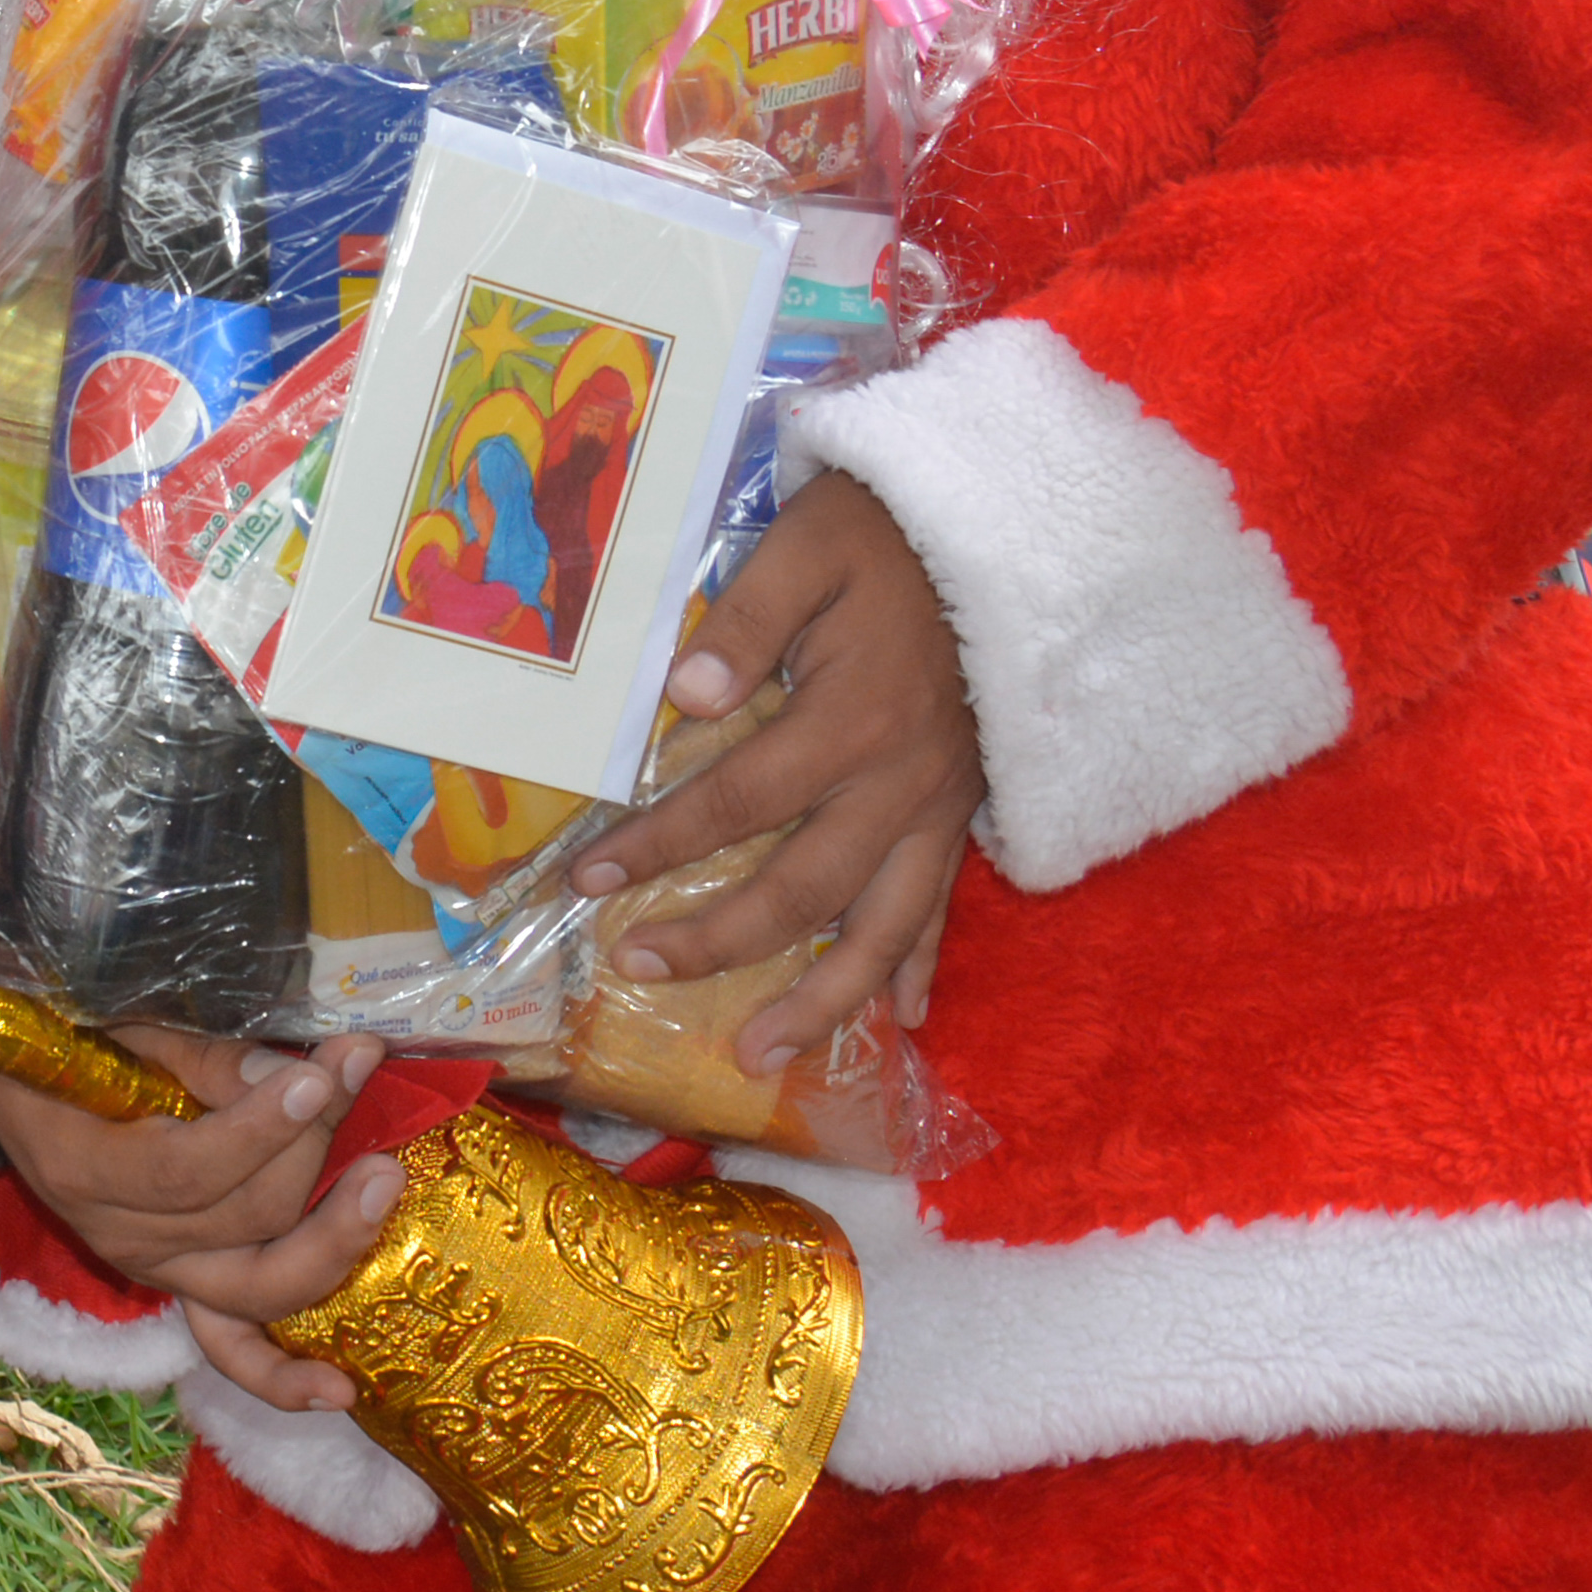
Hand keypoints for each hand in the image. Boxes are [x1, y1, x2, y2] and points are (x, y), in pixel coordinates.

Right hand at [0, 1023, 400, 1415]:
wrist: (15, 1094)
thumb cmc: (66, 1048)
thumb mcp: (118, 1033)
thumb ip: (202, 1059)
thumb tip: (291, 1077)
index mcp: (86, 1169)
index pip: (187, 1170)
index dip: (262, 1129)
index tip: (320, 1074)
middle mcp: (121, 1238)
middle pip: (244, 1218)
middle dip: (311, 1147)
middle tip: (356, 1074)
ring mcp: (158, 1273)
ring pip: (260, 1285)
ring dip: (334, 1239)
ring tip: (385, 1179)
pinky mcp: (185, 1288)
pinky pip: (231, 1351)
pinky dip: (282, 1379)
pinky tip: (340, 1389)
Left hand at [566, 472, 984, 1066]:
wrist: (1005, 539)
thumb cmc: (888, 536)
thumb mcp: (809, 545)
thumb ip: (748, 617)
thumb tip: (687, 695)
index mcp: (850, 722)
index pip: (734, 804)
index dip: (658, 846)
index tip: (587, 881)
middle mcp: (897, 786)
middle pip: (800, 890)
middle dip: (717, 941)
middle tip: (636, 967)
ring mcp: (938, 809)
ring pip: (881, 929)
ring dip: (821, 999)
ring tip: (759, 1055)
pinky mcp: (963, 813)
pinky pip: (943, 910)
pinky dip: (921, 969)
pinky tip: (904, 1022)